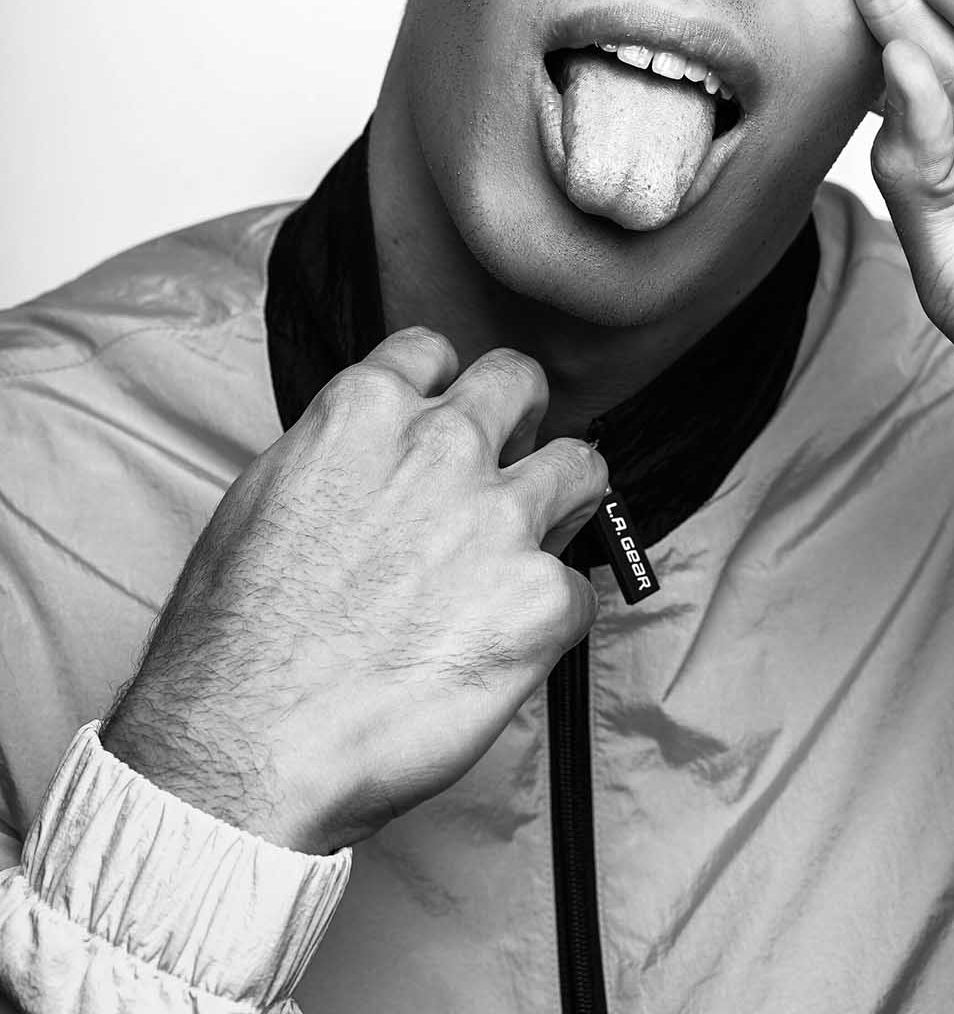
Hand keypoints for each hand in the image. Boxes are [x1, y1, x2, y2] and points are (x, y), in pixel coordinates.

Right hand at [102, 329, 606, 851]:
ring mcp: (499, 518)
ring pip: (580, 467)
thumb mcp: (262, 498)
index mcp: (365, 411)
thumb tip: (370, 456)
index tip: (442, 420)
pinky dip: (549, 618)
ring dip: (563, 504)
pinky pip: (577, 590)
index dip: (440, 390)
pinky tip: (507, 647)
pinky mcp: (538, 599)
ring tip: (537, 549)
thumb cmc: (235, 640)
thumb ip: (336, 453)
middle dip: (518, 418)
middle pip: (518, 382)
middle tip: (510, 464)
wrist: (247, 741)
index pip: (431, 350)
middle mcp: (442, 445)